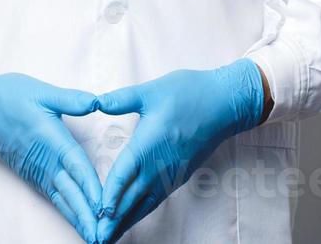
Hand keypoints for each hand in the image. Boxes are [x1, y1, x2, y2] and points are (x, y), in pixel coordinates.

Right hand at [0, 69, 105, 242]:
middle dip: (87, 214)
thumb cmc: (8, 97)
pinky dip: (67, 211)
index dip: (90, 186)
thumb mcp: (41, 91)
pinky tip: (78, 221)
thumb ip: (70, 99)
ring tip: (94, 236)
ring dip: (78, 218)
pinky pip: (53, 196)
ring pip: (62, 198)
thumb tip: (97, 101)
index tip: (105, 206)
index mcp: (51, 138)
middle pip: (70, 191)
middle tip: (104, 235)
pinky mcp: (32, 174)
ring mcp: (37, 170)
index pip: (75, 165)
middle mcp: (45, 160)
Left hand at [93, 59, 263, 241]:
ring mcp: (171, 173)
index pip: (124, 174)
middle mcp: (159, 164)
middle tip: (97, 237)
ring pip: (145, 203)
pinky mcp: (180, 175)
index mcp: (148, 144)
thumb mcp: (150, 91)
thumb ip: (121, 99)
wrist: (225, 104)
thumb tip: (95, 102)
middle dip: (114, 219)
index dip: (110, 194)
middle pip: (132, 198)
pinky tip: (132, 218)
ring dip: (127, 221)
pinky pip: (157, 199)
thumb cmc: (187, 93)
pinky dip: (142, 212)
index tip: (98, 213)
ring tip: (111, 237)